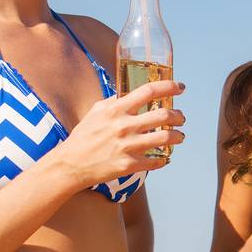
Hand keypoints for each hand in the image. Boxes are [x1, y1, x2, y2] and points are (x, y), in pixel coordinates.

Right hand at [53, 80, 185, 187]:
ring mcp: (127, 146)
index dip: (169, 87)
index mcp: (116, 109)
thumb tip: (129, 94)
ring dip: (178, 136)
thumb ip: (114, 102)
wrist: (70, 165)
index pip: (148, 91)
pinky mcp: (129, 165)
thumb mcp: (96, 112)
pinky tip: (165, 157)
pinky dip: (164, 159)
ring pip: (165, 138)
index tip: (181, 88)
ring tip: (180, 136)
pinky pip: (156, 161)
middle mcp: (124, 126)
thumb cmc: (82, 137)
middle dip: (178, 115)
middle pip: (163, 115)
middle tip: (181, 118)